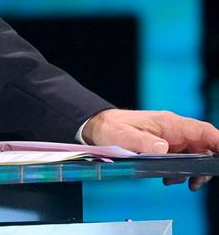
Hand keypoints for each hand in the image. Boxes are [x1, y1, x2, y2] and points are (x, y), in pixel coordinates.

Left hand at [83, 108, 218, 190]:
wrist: (99, 127)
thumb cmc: (110, 127)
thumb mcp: (122, 135)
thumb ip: (142, 142)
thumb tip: (163, 148)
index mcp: (169, 124)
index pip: (203, 131)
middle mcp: (174, 130)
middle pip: (206, 146)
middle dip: (208, 164)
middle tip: (197, 181)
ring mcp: (172, 139)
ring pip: (197, 155)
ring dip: (194, 171)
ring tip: (185, 183)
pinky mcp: (167, 147)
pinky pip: (185, 159)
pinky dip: (182, 171)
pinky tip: (171, 179)